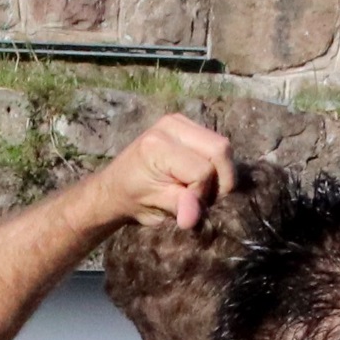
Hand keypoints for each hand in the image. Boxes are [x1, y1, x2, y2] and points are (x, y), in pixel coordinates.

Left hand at [96, 112, 233, 231]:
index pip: (202, 171)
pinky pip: (214, 143)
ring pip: (222, 146)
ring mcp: (180, 121)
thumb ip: (178, 207)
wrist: (117, 186)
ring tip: (200, 188)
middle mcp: (171, 125)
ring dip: (218, 172)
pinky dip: (213, 164)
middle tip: (204, 199)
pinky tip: (198, 176)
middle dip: (220, 180)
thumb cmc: (134, 200)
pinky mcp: (186, 124)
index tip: (188, 208)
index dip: (201, 195)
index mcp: (158, 146)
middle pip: (220, 149)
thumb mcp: (155, 208)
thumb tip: (193, 218)